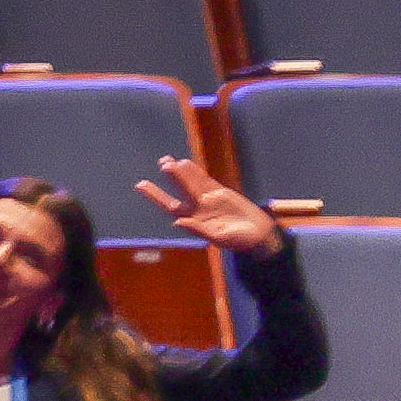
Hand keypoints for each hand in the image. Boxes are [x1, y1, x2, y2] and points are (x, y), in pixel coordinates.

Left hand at [148, 156, 284, 257]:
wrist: (260, 235)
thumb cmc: (239, 240)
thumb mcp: (219, 237)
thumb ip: (199, 230)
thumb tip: (177, 222)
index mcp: (193, 220)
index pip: (170, 206)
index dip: (156, 195)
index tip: (140, 184)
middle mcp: (197, 208)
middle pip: (181, 189)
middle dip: (172, 176)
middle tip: (163, 162)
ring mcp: (209, 199)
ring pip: (192, 182)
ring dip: (182, 171)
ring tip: (169, 159)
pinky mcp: (221, 193)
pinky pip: (206, 180)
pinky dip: (196, 172)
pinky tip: (186, 163)